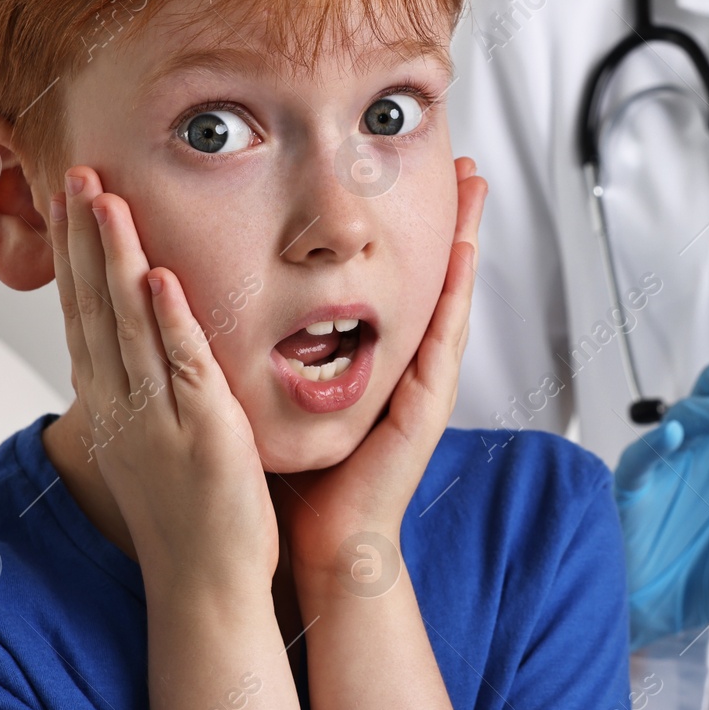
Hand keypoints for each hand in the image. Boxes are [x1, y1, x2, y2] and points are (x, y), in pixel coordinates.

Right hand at [52, 167, 277, 599]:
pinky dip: (166, 321)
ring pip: (127, 325)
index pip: (85, 315)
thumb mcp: (154, 445)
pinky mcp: (201, 433)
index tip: (72, 201)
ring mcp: (156, 419)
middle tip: (76, 174)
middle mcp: (123, 406)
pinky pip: (179, 367)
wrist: (206, 588)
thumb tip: (145, 352)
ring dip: (114, 259)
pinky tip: (156, 277)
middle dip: (84, 239)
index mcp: (113, 406)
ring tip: (105, 199)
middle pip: (93, 307)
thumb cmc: (191, 518)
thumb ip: (150, 393)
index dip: (77, 256)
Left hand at [275, 158, 486, 578]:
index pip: (394, 285)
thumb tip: (232, 306)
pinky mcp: (426, 407)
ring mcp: (423, 386)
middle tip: (463, 164)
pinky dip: (457, 293)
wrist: (325, 545)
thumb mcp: (285, 397)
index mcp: (374, 364)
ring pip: (449, 296)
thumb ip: (275, 355)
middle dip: (450, 221)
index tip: (408, 176)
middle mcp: (406, 368)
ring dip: (466, 240)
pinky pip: (444, 338)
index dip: (406, 233)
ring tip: (476, 189)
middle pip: (434, 278)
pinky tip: (464, 254)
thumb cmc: (301, 481)